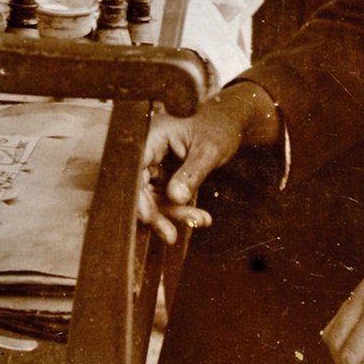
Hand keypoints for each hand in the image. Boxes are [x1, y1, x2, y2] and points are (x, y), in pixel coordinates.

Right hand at [138, 81, 280, 243]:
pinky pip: (166, 202)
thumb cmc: (218, 129)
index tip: (148, 217)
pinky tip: (202, 218)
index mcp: (153, 136)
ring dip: (173, 216)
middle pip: (140, 189)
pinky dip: (182, 213)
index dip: (137, 195)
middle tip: (171, 235)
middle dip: (155, 213)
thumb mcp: (209, 149)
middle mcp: (149, 153)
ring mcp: (156, 168)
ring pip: (153, 200)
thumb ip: (192, 173)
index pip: (134, 169)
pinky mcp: (164, 181)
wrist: (228, 128)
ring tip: (200, 221)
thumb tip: (175, 197)